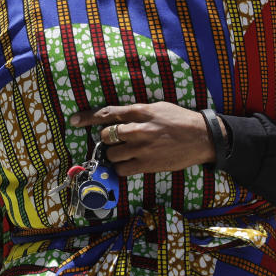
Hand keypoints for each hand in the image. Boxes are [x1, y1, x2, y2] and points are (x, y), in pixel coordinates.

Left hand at [69, 102, 218, 174]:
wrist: (201, 137)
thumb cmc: (179, 120)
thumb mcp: (157, 107)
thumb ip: (136, 112)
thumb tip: (117, 117)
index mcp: (140, 111)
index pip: (107, 113)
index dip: (87, 117)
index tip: (74, 120)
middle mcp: (138, 129)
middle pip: (106, 136)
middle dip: (108, 138)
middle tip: (117, 140)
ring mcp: (142, 148)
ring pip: (111, 153)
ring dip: (114, 153)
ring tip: (126, 151)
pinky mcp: (147, 164)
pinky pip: (122, 169)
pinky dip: (121, 167)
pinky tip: (129, 163)